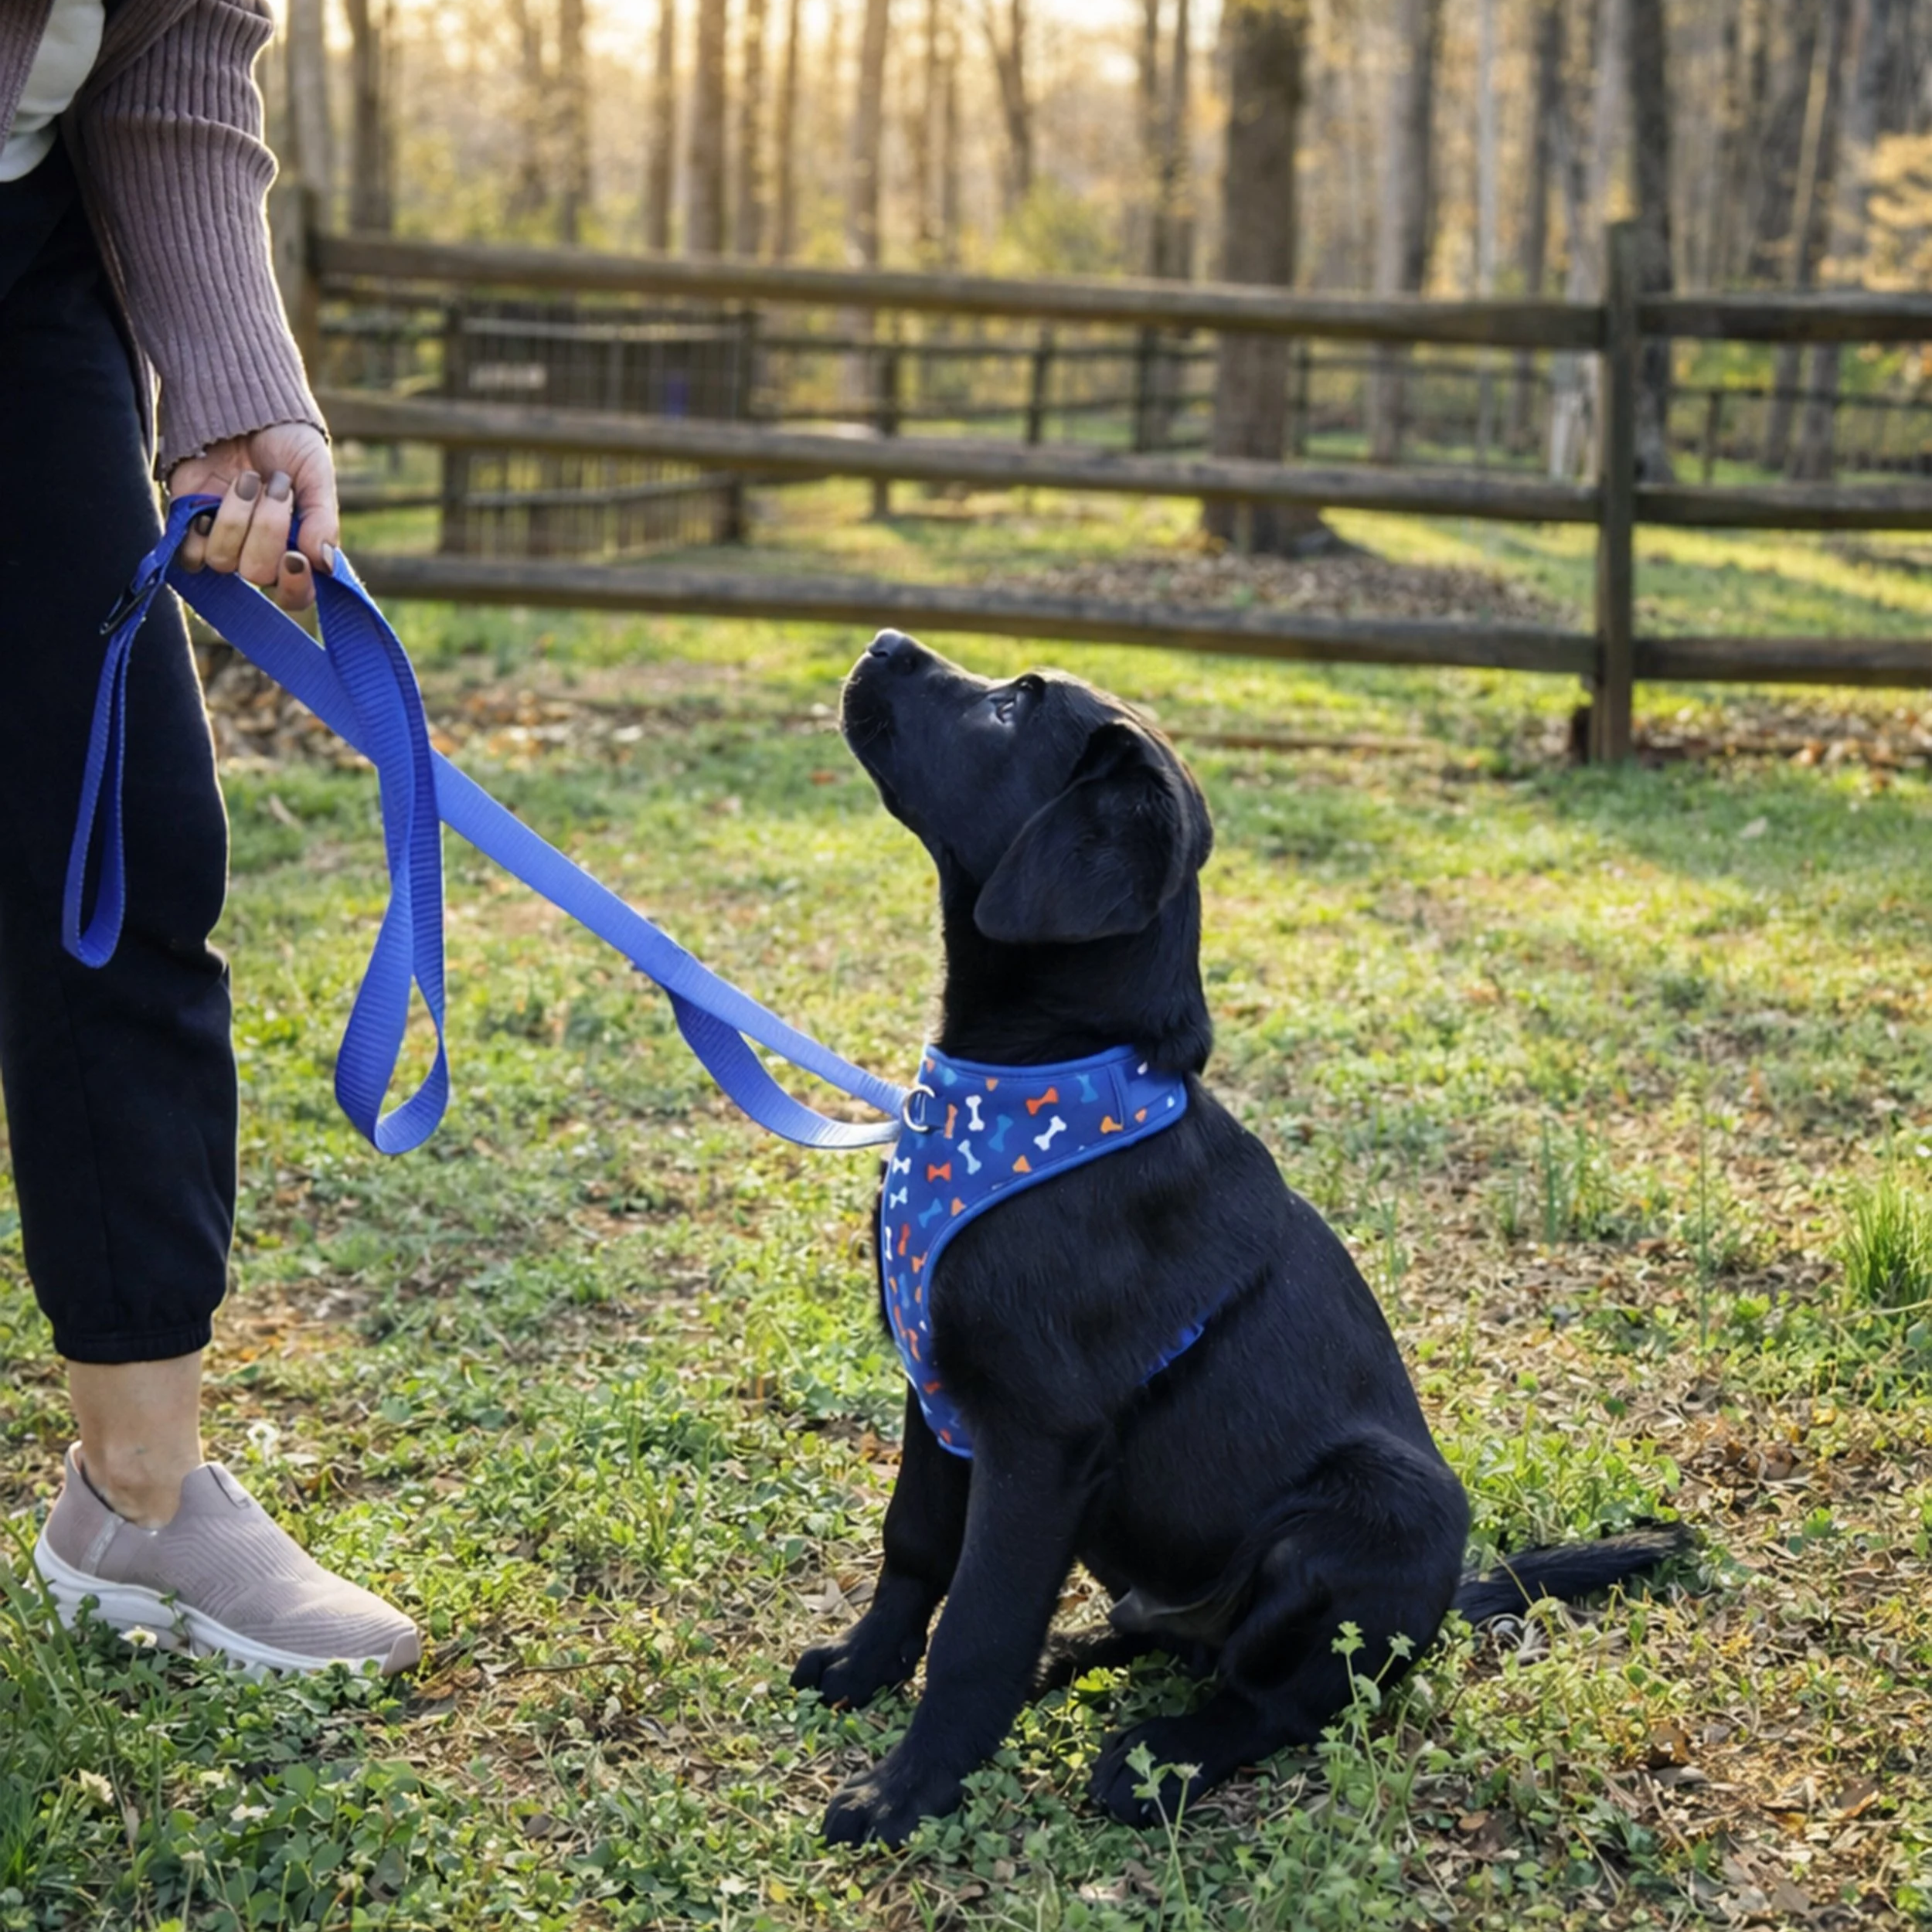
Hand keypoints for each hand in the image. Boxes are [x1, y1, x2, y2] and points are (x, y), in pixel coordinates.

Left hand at [167, 422, 338, 612]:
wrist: (241, 407)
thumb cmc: (287, 444)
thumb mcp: (316, 475)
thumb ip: (323, 520)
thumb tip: (325, 564)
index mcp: (298, 550)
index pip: (296, 596)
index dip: (294, 586)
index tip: (295, 556)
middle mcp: (260, 555)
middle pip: (257, 573)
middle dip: (267, 528)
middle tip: (276, 486)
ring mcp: (224, 543)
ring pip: (223, 561)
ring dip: (236, 516)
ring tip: (247, 480)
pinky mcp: (189, 528)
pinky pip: (188, 555)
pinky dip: (199, 530)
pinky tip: (212, 500)